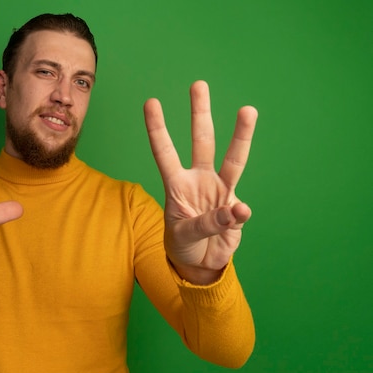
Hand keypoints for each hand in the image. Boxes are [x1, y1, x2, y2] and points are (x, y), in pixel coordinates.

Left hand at [144, 81, 257, 284]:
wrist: (201, 263)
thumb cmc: (183, 245)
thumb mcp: (183, 235)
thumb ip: (207, 223)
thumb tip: (237, 210)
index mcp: (176, 184)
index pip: (164, 151)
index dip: (157, 128)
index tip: (150, 102)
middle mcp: (198, 180)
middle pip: (201, 141)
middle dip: (199, 113)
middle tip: (198, 84)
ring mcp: (219, 190)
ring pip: (232, 158)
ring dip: (240, 134)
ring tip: (247, 109)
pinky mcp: (235, 208)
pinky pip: (238, 207)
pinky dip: (238, 213)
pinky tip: (236, 216)